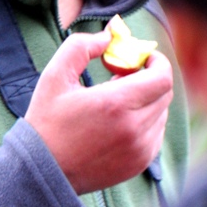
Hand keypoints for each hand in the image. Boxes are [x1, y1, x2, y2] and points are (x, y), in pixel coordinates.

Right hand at [25, 30, 174, 195]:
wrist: (42, 170)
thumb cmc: (47, 122)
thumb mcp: (54, 77)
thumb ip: (81, 47)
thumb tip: (108, 36)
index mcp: (115, 104)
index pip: (162, 77)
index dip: (156, 62)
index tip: (142, 58)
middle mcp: (134, 128)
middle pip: (163, 93)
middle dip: (148, 79)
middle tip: (122, 78)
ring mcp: (139, 148)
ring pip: (161, 113)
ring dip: (146, 102)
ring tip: (116, 103)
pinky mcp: (139, 163)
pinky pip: (156, 134)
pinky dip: (144, 123)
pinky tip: (118, 123)